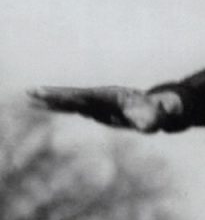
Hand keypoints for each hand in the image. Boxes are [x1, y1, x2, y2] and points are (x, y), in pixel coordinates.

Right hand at [27, 86, 181, 132]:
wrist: (159, 110)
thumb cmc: (157, 113)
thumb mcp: (156, 119)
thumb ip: (150, 122)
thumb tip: (148, 127)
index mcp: (113, 96)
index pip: (88, 96)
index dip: (71, 96)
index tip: (55, 95)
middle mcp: (103, 97)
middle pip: (75, 96)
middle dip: (55, 95)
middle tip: (32, 92)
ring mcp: (99, 103)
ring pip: (72, 102)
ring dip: (53, 101)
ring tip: (30, 98)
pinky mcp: (97, 109)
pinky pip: (75, 108)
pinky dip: (60, 107)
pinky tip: (45, 106)